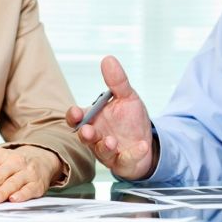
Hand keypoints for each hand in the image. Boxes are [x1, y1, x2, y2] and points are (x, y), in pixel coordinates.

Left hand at [0, 146, 61, 202]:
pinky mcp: (38, 184)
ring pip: (13, 183)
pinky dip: (22, 195)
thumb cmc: (13, 164)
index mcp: (1, 155)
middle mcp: (16, 161)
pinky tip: (14, 199)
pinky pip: (29, 190)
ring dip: (2, 192)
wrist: (41, 158)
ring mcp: (28, 172)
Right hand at [65, 55, 156, 179]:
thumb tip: (108, 59)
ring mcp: (109, 152)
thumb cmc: (131, 120)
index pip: (76, 119)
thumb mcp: (127, 97)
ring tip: (112, 141)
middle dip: (85, 134)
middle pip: (85, 138)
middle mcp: (97, 137)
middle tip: (88, 131)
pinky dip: (133, 154)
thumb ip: (117, 81)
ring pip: (102, 152)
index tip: (75, 112)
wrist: (148, 141)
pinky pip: (125, 161)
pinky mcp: (123, 163)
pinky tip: (142, 146)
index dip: (73, 116)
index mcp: (94, 119)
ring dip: (105, 147)